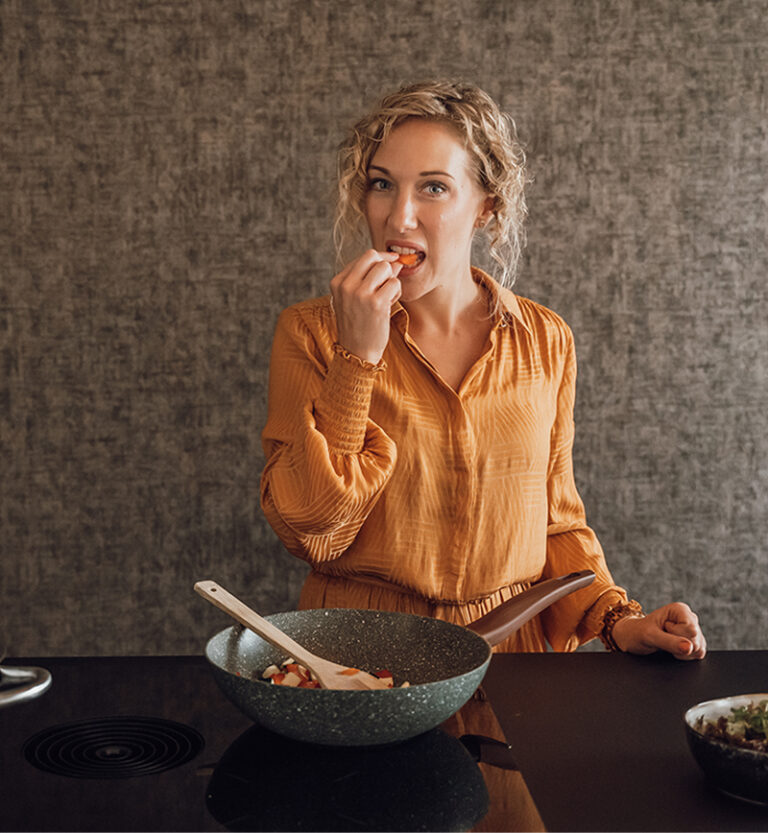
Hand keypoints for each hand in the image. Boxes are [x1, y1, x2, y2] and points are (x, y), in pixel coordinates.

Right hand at [330, 249, 402, 363]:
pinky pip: (395, 284)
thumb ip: (368, 278)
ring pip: (385, 268)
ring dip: (391, 281)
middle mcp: (346, 286)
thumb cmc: (358, 324)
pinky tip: (389, 305)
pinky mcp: (376, 303)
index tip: (389, 266)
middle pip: (374, 257)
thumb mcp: (353, 299)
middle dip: (385, 267)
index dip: (380, 260)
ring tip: (386, 297)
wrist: (357, 352)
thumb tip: (395, 261)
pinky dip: (397, 293)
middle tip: (386, 284)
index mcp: (337, 282)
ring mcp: (361, 294)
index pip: (363, 257)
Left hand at [612, 602, 706, 659]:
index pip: (691, 629)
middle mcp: (689, 618)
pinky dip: (686, 656)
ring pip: (699, 647)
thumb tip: (690, 648)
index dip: (676, 634)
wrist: (633, 639)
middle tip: (663, 638)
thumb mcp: (650, 636)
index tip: (663, 629)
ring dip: (682, 652)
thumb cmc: (638, 633)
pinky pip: (699, 653)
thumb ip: (669, 642)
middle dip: (679, 645)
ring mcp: (693, 631)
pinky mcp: (695, 642)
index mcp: (680, 609)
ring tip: (667, 643)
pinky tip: (673, 650)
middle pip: (696, 639)